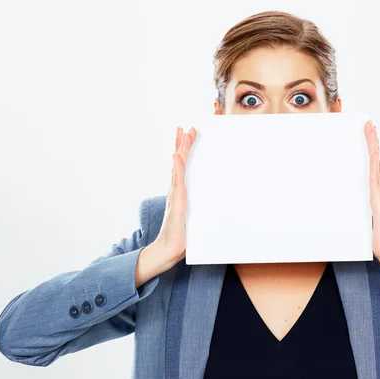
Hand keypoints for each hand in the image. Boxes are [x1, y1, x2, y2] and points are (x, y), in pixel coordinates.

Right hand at [153, 126, 197, 261]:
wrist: (168, 249)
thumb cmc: (180, 236)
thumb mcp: (193, 217)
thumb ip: (197, 209)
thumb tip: (211, 205)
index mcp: (179, 192)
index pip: (182, 166)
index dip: (184, 150)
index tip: (187, 135)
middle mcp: (175, 190)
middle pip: (179, 162)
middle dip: (182, 144)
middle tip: (185, 127)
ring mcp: (175, 194)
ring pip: (178, 166)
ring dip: (180, 149)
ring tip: (182, 133)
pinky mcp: (177, 202)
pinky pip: (177, 181)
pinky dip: (176, 167)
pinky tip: (175, 155)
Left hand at [364, 120, 379, 261]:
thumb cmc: (379, 236)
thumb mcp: (366, 217)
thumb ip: (362, 207)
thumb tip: (351, 203)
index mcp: (379, 192)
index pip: (375, 166)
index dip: (373, 149)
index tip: (370, 133)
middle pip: (377, 160)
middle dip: (373, 141)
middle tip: (370, 124)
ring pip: (377, 166)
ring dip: (374, 147)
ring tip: (372, 131)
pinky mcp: (379, 203)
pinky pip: (376, 181)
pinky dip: (376, 166)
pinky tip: (375, 155)